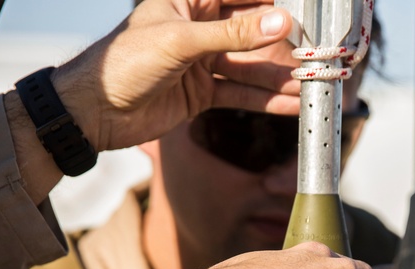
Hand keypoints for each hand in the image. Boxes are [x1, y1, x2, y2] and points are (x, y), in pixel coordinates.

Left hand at [56, 0, 298, 152]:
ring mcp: (202, 60)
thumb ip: (233, 35)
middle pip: (252, 28)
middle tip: (320, 48)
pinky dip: (267, 100)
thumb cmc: (123, 63)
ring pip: (252, 65)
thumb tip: (280, 22)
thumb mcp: (180, 42)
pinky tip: (293, 105)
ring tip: (315, 82)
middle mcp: (199, 25)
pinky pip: (242, 93)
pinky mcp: (202, 92)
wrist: (94, 112)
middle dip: (287, 40)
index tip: (309, 5)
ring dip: (282, 75)